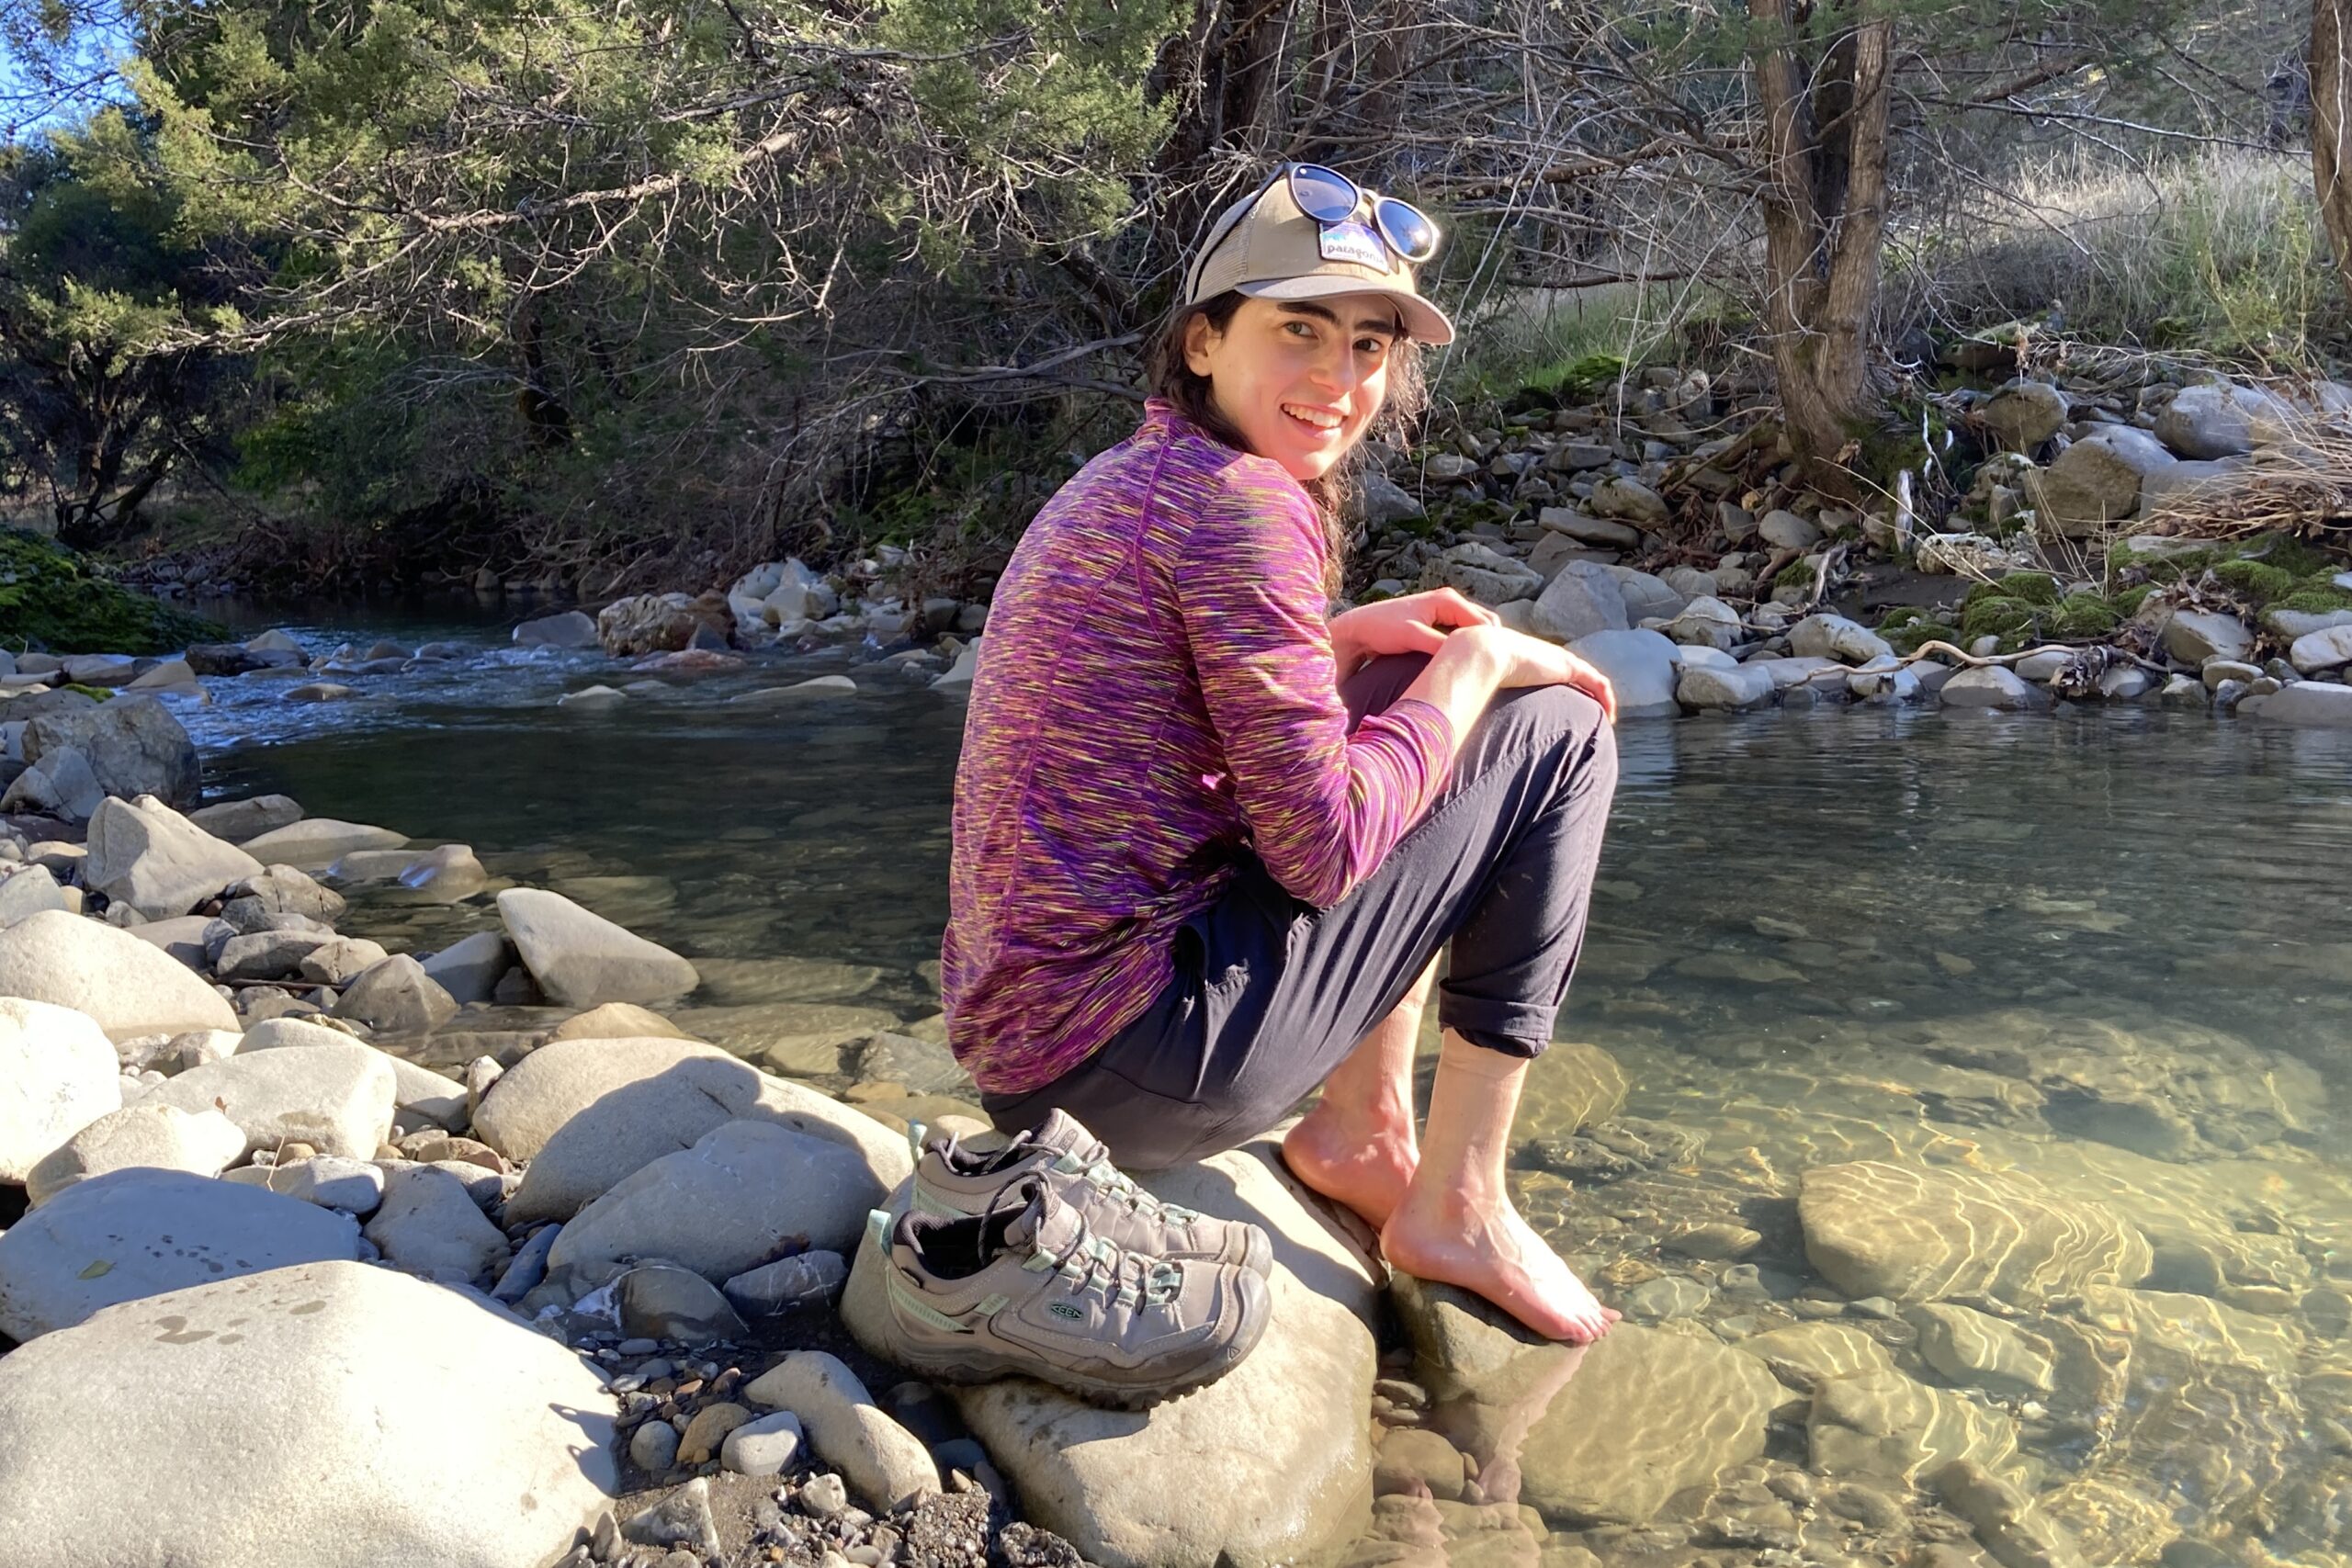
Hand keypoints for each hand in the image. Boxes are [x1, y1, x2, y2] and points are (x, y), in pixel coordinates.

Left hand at [1331, 589, 1497, 668]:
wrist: (1359, 628)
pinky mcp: (1439, 623)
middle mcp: (1449, 600)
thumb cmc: (1383, 628)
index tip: (1493, 666)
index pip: (1483, 622)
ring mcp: (1445, 611)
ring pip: (1473, 629)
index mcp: (1448, 599)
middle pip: (1483, 623)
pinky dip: (1466, 646)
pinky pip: (1462, 634)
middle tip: (1493, 669)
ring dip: (1477, 645)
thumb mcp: (1413, 636)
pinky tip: (1466, 663)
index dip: (1489, 643)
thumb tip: (1463, 657)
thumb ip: (1439, 644)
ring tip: (1482, 668)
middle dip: (1487, 643)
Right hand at [1451, 624, 1618, 721]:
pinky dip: (1605, 697)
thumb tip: (1457, 727)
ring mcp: (1558, 660)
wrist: (1479, 653)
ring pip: (1589, 678)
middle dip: (1584, 693)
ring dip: (1599, 697)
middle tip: (1590, 715)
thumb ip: (1471, 702)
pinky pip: (1596, 682)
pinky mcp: (1569, 667)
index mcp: (1525, 659)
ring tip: (1605, 718)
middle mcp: (1545, 657)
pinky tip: (1609, 716)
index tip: (1562, 709)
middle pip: (1573, 673)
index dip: (1560, 688)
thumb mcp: (1474, 689)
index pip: (1550, 670)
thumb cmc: (1472, 672)